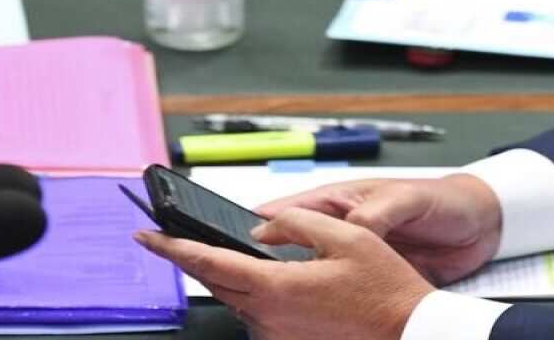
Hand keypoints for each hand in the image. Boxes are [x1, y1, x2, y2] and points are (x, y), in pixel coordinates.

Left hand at [134, 208, 433, 339]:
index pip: (208, 263)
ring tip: (230, 252)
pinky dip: (254, 292)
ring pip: (237, 299)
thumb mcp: (345, 236)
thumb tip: (263, 226)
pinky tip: (271, 278)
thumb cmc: (385, 288)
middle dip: (194, 258)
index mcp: (276, 287)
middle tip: (173, 238)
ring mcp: (277, 334)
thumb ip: (296, 223)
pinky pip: (258, 314)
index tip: (146, 236)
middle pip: (216, 283)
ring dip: (229, 276)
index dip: (171, 248)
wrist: (406, 330)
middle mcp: (269, 317)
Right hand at [256, 173, 501, 285]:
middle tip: (244, 283)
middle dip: (266, 265)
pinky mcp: (370, 281)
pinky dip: (325, 307)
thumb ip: (378, 213)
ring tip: (270, 307)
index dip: (260, 228)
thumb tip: (351, 229)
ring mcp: (355, 258)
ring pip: (310, 275)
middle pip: (290, 248)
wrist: (482, 226)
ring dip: (294, 289)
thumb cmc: (444, 200)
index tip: (235, 245)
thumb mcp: (408, 200)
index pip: (290, 211)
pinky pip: (339, 295)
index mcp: (343, 200)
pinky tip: (313, 320)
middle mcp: (343, 229)